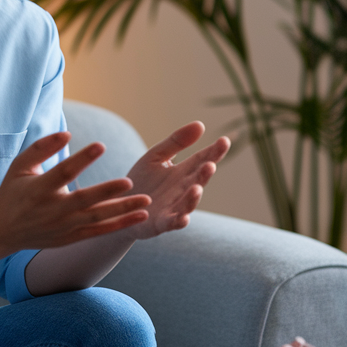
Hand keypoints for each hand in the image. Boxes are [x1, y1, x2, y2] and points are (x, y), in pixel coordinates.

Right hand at [0, 131, 151, 251]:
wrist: (2, 230)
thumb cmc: (14, 191)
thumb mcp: (20, 166)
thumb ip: (42, 148)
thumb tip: (67, 134)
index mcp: (39, 188)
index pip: (63, 172)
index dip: (82, 159)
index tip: (100, 145)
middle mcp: (52, 210)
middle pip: (84, 200)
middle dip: (107, 192)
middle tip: (130, 181)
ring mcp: (63, 227)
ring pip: (97, 219)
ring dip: (122, 211)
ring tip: (145, 201)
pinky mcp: (70, 238)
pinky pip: (99, 232)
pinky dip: (119, 225)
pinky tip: (139, 217)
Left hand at [122, 122, 228, 240]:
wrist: (121, 206)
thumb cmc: (142, 180)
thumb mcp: (156, 156)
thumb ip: (176, 142)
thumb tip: (201, 124)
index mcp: (183, 172)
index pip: (202, 159)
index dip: (214, 152)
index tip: (224, 140)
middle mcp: (182, 190)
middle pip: (197, 181)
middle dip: (205, 174)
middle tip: (210, 164)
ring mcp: (173, 207)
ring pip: (188, 203)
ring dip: (193, 198)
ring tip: (196, 188)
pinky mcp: (161, 223)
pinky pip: (172, 223)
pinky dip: (179, 221)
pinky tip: (183, 218)